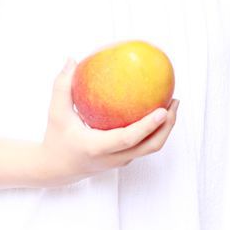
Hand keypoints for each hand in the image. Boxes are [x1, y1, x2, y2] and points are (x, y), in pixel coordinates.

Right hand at [39, 60, 178, 184]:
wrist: (56, 169)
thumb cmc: (56, 138)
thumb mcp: (56, 112)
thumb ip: (62, 87)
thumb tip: (71, 60)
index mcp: (97, 147)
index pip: (128, 139)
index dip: (147, 126)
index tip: (162, 110)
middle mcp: (113, 157)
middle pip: (150, 146)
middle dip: (167, 126)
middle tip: (174, 102)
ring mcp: (120, 160)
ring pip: (151, 147)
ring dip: (165, 128)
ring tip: (172, 104)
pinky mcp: (123, 158)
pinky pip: (144, 144)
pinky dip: (155, 130)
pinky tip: (157, 110)